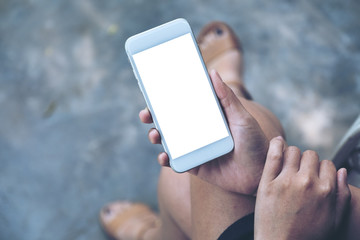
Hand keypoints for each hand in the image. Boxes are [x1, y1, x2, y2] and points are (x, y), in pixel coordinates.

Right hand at [139, 70, 268, 194]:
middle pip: (171, 123)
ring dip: (156, 137)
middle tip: (146, 115)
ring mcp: (195, 149)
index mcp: (208, 118)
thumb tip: (213, 73)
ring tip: (155, 135)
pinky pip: (176, 162)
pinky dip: (166, 160)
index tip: (153, 93)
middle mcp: (199, 132)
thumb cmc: (255, 142)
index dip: (167, 100)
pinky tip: (163, 156)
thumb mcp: (242, 117)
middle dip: (154, 118)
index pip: (184, 106)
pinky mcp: (195, 166)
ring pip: (169, 141)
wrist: (260, 173)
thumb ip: (227, 98)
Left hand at [254, 137, 350, 239]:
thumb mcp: (333, 219)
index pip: (327, 164)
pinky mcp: (267, 182)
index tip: (313, 175)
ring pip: (293, 151)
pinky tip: (277, 143)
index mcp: (326, 190)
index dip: (320, 169)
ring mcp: (286, 181)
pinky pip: (273, 154)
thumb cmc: (308, 235)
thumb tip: (341, 171)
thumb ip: (341, 195)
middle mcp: (307, 182)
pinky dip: (276, 144)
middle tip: (299, 171)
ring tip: (288, 164)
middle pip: (310, 155)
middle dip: (306, 162)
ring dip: (292, 155)